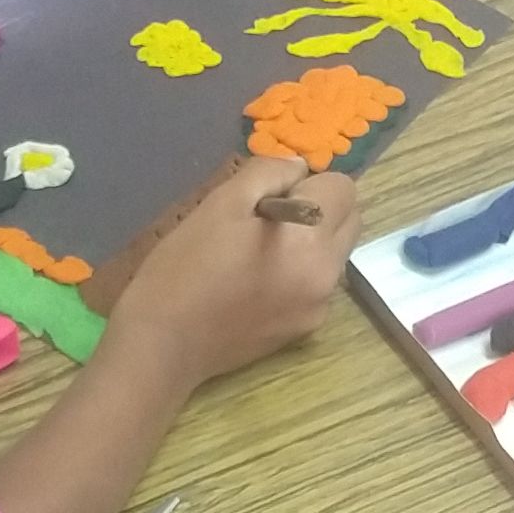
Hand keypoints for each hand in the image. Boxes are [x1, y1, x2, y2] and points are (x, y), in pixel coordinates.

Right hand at [104, 155, 360, 390]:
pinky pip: (317, 286)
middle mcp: (328, 274)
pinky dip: (300, 275)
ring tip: (259, 255)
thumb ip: (269, 173)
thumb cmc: (185, 267)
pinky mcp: (305, 329)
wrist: (164, 344)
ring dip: (311, 243)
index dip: (310, 183)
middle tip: (267, 220)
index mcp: (310, 239)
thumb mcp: (221, 203)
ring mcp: (319, 306)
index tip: (271, 196)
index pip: (344, 189)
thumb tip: (299, 168)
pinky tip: (257, 284)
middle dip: (321, 210)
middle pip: (349, 221)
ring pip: (334, 255)